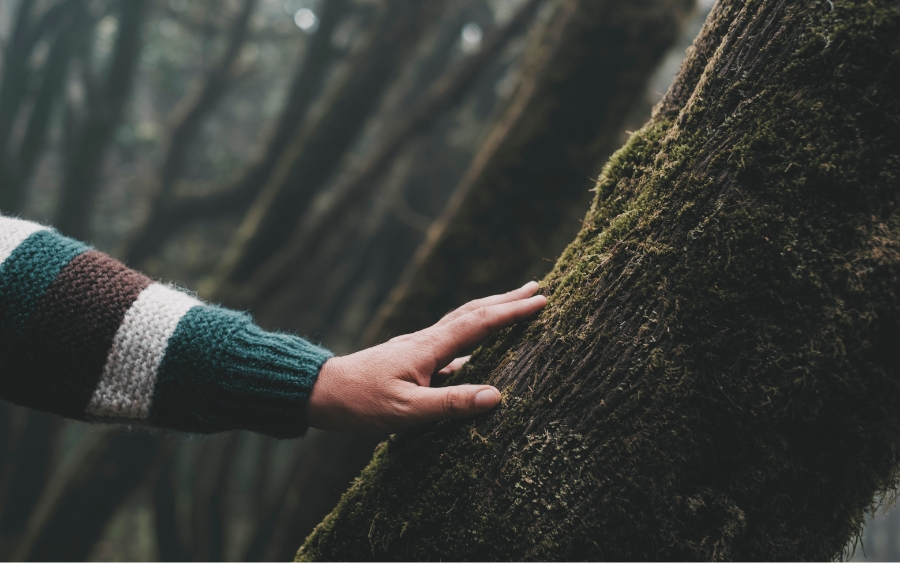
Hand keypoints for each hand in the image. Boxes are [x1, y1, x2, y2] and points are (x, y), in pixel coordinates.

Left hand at [307, 282, 546, 432]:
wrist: (321, 393)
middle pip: (474, 313)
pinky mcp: (412, 359)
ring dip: (491, 312)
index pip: (480, 324)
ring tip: (514, 306)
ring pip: (462, 323)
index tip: (542, 300)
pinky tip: (479, 351)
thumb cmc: (361, 403)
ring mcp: (419, 348)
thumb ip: (451, 404)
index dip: (513, 312)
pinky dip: (473, 336)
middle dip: (506, 300)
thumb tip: (497, 396)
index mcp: (429, 348)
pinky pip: (452, 342)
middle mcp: (426, 340)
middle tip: (536, 288)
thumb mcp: (407, 411)